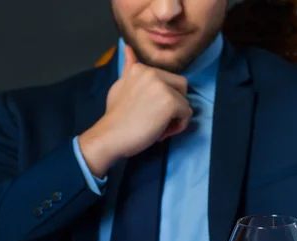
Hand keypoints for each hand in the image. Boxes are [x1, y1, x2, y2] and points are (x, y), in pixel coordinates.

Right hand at [79, 45, 192, 176]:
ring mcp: (163, 87)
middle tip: (158, 120)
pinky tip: (162, 132)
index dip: (163, 98)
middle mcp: (153, 73)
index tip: (149, 112)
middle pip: (181, 87)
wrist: (110, 136)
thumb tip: (128, 48)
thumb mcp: (120, 86)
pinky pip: (187, 114)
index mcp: (141, 68)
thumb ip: (129, 68)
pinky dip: (179, 126)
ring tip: (159, 128)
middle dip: (174, 104)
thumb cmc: (115, 116)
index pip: (168, 80)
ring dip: (176, 117)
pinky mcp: (171, 102)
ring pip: (185, 101)